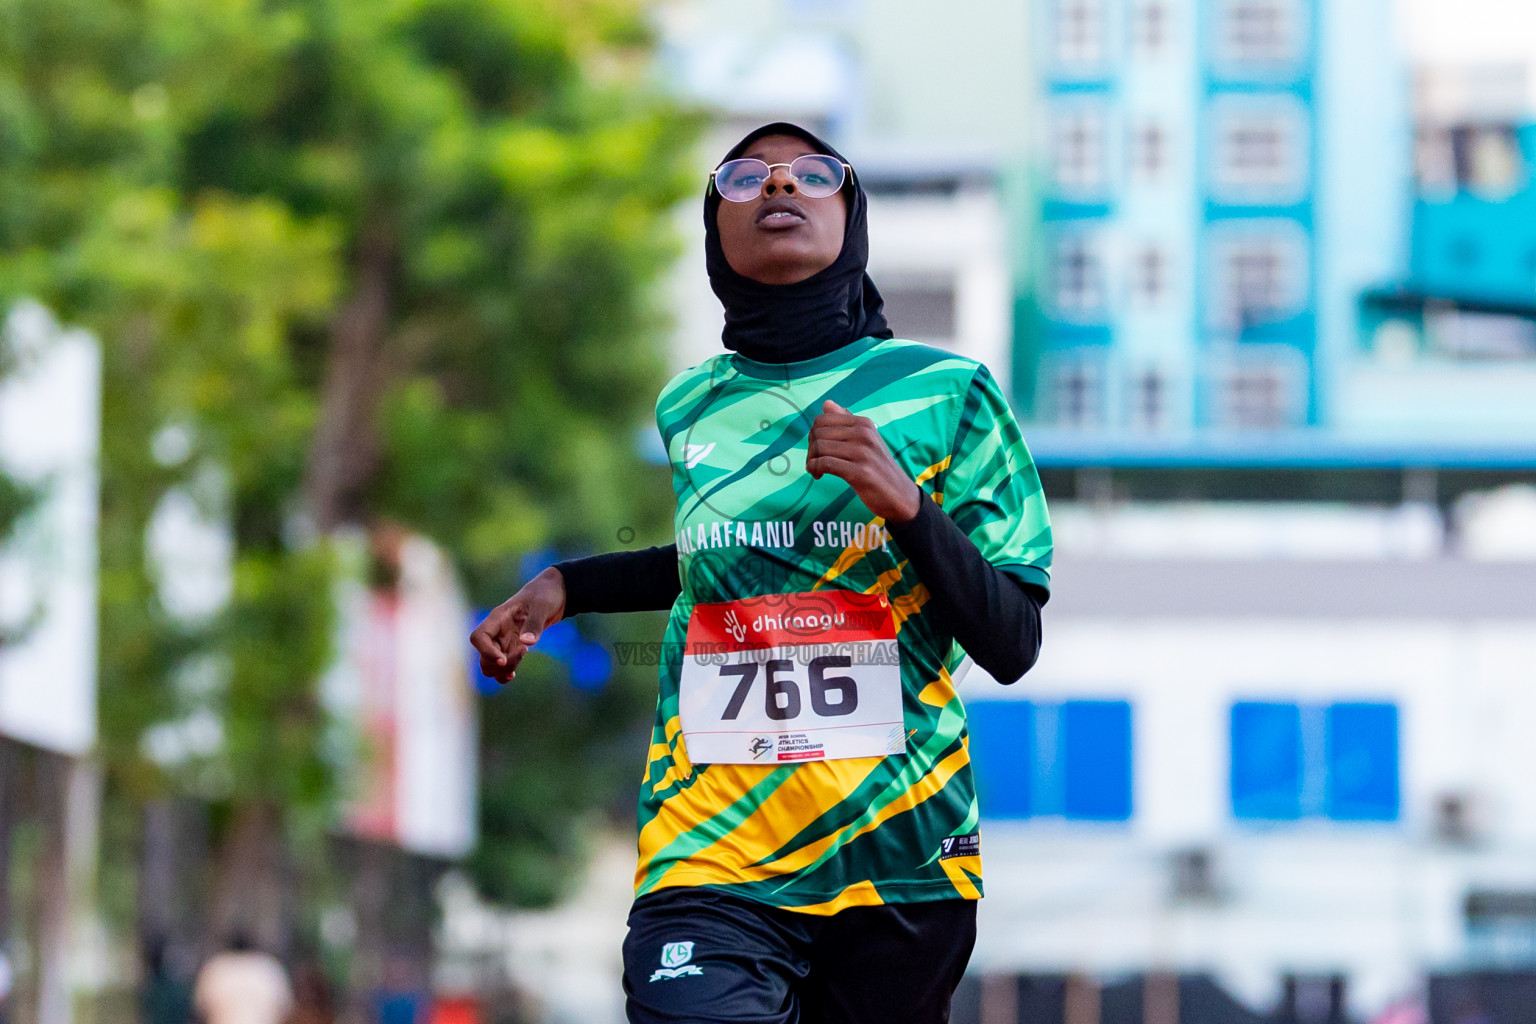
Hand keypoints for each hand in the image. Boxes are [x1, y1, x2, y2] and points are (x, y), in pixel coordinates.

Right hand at [469, 567, 566, 683]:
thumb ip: (534, 624)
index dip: (486, 652)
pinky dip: (503, 673)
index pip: (479, 638)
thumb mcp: (542, 605)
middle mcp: (497, 631)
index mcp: (498, 618)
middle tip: (523, 653)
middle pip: (484, 656)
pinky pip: (501, 666)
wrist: (554, 593)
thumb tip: (526, 643)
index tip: (503, 660)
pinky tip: (513, 674)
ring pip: (490, 664)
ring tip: (523, 656)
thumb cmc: (545, 594)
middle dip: (500, 663)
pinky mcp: (512, 648)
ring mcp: (503, 641)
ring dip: (502, 670)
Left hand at [805, 399, 922, 523]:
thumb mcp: (866, 441)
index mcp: (864, 424)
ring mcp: (863, 453)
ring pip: (819, 448)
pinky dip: (815, 469)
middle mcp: (864, 434)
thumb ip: (846, 422)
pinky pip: (825, 463)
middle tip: (815, 462)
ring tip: (816, 471)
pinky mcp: (860, 472)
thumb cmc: (879, 468)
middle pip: (818, 433)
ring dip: (811, 461)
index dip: (813, 435)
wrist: (901, 495)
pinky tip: (819, 475)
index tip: (817, 450)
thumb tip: (826, 403)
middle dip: (810, 449)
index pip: (822, 419)